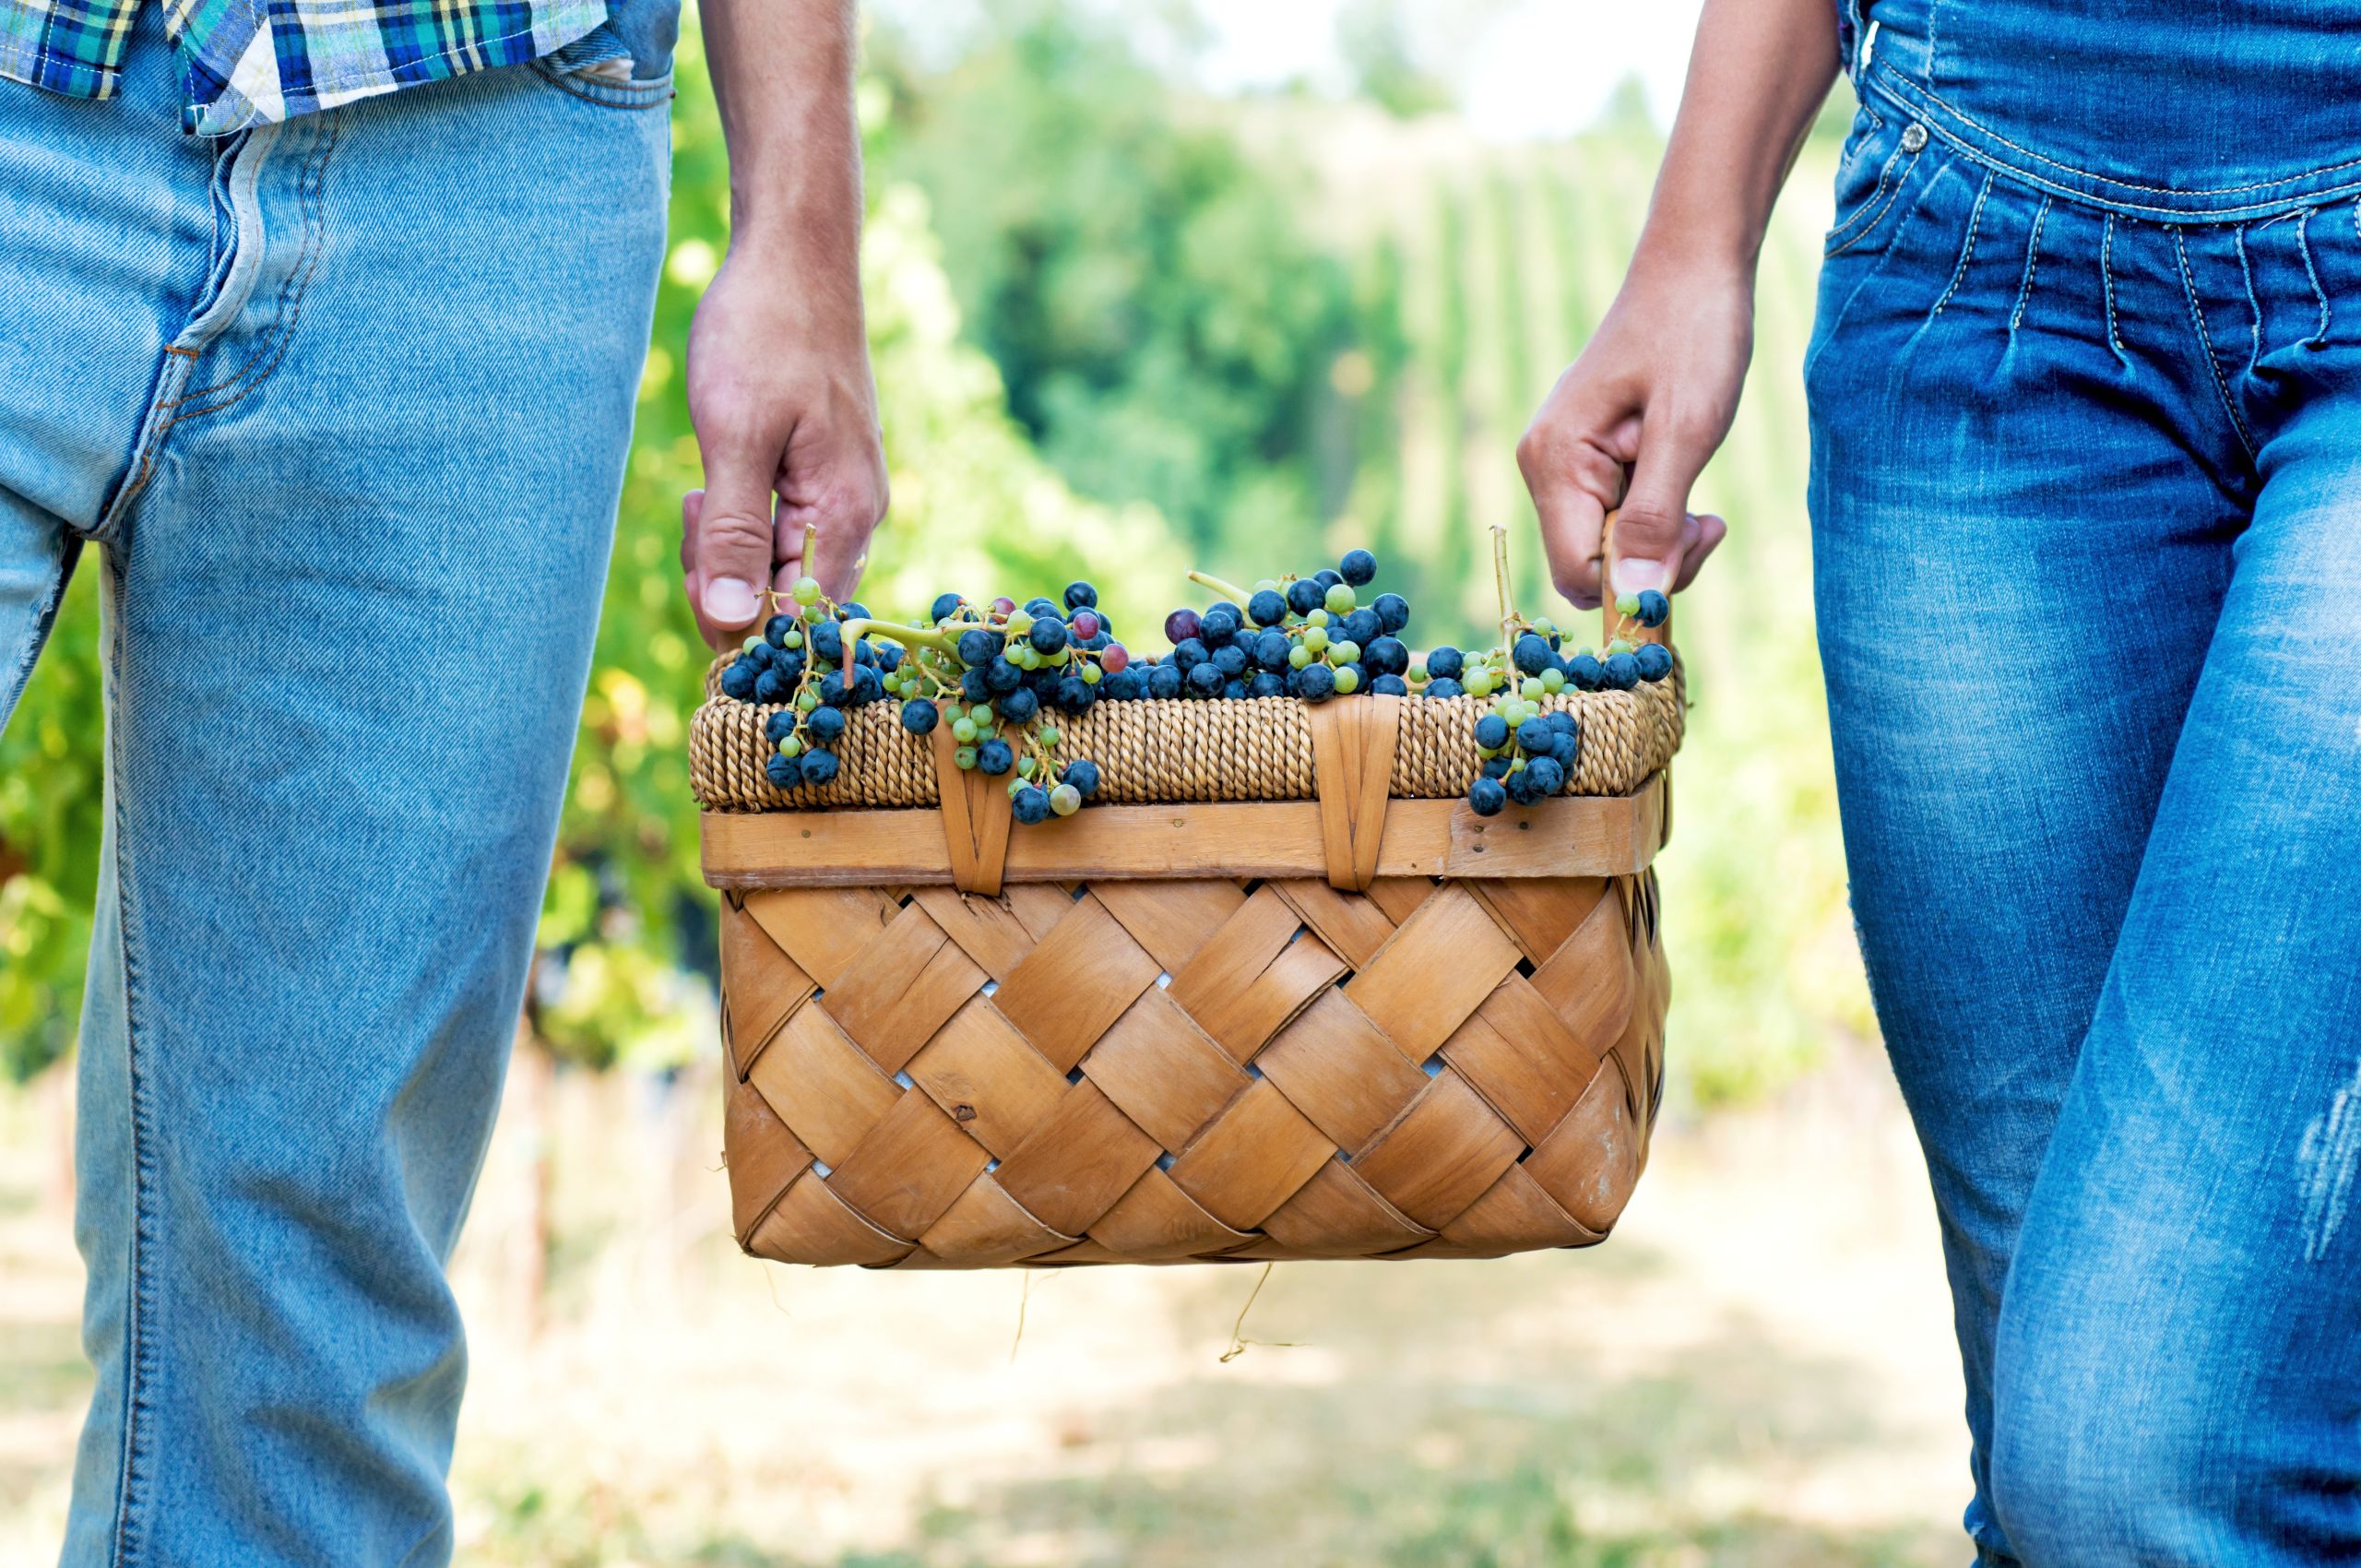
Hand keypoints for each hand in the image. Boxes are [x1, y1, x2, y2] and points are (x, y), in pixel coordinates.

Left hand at [682, 241, 887, 647]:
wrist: (797, 256)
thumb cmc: (765, 333)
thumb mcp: (734, 436)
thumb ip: (733, 534)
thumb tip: (731, 620)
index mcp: (845, 515)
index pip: (800, 620)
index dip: (739, 618)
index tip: (693, 571)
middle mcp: (858, 517)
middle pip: (792, 603)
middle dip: (727, 581)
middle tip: (692, 507)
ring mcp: (844, 497)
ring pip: (782, 570)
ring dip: (727, 551)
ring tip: (698, 491)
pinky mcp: (825, 478)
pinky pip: (782, 534)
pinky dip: (739, 523)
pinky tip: (713, 482)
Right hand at [1517, 257, 1742, 609]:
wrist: (1695, 266)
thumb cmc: (1693, 334)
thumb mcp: (1686, 431)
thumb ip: (1654, 519)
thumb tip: (1635, 599)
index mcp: (1553, 461)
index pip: (1579, 573)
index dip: (1639, 580)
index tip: (1696, 535)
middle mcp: (1544, 467)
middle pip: (1590, 567)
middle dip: (1654, 561)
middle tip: (1708, 521)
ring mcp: (1563, 464)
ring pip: (1607, 549)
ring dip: (1661, 541)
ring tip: (1703, 504)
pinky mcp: (1588, 460)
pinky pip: (1615, 520)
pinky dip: (1656, 519)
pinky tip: (1686, 486)